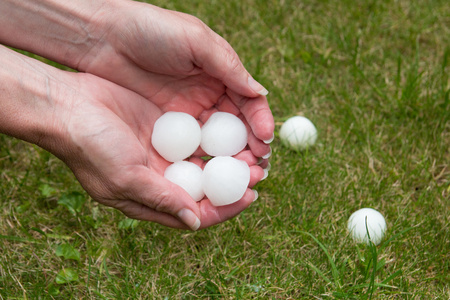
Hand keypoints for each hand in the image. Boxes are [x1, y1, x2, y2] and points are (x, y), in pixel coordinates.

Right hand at [50, 71, 265, 229]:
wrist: (66, 105)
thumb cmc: (89, 146)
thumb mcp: (125, 177)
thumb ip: (162, 199)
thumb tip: (196, 222)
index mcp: (153, 196)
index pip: (197, 211)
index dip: (226, 207)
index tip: (251, 196)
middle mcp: (163, 177)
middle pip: (207, 186)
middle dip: (234, 182)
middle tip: (260, 171)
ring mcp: (165, 151)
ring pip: (207, 161)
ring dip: (230, 158)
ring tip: (255, 151)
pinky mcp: (166, 127)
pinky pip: (198, 134)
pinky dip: (217, 135)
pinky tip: (235, 128)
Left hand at [77, 1, 273, 156]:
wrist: (101, 37)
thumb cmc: (150, 29)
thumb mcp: (195, 40)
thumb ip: (228, 67)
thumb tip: (261, 93)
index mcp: (219, 73)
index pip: (248, 101)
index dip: (259, 121)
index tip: (265, 140)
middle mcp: (206, 96)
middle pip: (236, 127)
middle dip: (250, 146)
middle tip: (258, 166)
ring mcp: (186, 114)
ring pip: (215, 142)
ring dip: (230, 159)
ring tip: (241, 175)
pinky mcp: (165, 128)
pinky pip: (189, 148)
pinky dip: (202, 160)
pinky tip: (209, 173)